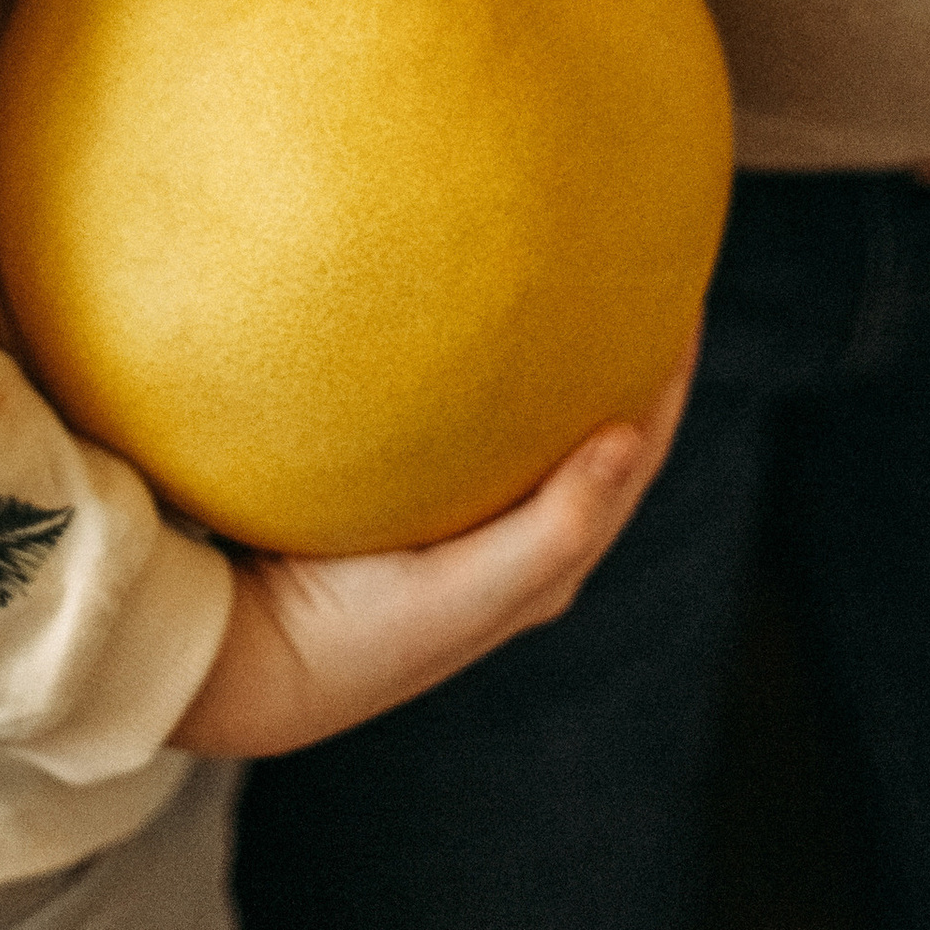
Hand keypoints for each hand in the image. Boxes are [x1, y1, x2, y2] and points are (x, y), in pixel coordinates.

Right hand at [169, 334, 697, 758]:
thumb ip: (552, 526)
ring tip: (562, 286)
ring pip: (532, 428)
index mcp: (547, 569)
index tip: (680, 299)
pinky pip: (470, 426)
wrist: (249, 657)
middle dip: (622, 363)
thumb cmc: (360, 635)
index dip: (666, 382)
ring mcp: (458, 523)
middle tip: (630, 271)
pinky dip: (491, 378)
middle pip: (594, 435)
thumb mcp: (467, 589)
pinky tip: (469, 328)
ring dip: (558, 367)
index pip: (632, 455)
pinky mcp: (403, 503)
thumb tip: (628, 435)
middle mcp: (514, 545)